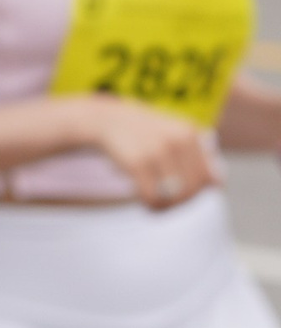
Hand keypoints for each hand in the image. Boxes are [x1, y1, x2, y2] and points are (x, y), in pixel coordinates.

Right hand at [82, 95, 219, 210]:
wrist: (108, 119)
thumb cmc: (144, 133)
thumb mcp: (175, 136)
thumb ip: (198, 157)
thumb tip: (219, 185)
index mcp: (190, 133)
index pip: (207, 178)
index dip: (196, 194)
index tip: (180, 197)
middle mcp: (178, 140)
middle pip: (192, 189)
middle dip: (180, 203)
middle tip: (166, 205)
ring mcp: (158, 150)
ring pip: (174, 196)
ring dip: (166, 208)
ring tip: (156, 207)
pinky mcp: (138, 162)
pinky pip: (152, 197)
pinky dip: (151, 206)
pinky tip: (145, 204)